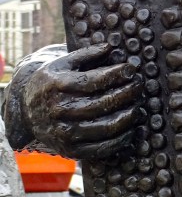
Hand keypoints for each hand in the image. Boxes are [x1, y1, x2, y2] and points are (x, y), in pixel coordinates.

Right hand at [24, 44, 143, 160]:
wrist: (27, 113)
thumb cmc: (50, 84)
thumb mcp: (61, 65)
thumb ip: (85, 54)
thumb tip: (110, 46)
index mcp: (57, 86)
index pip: (94, 81)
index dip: (116, 75)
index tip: (131, 69)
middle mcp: (60, 110)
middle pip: (103, 103)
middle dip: (126, 93)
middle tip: (139, 86)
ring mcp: (65, 132)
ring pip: (106, 126)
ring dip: (128, 116)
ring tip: (139, 106)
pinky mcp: (71, 150)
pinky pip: (102, 147)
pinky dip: (121, 139)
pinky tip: (132, 128)